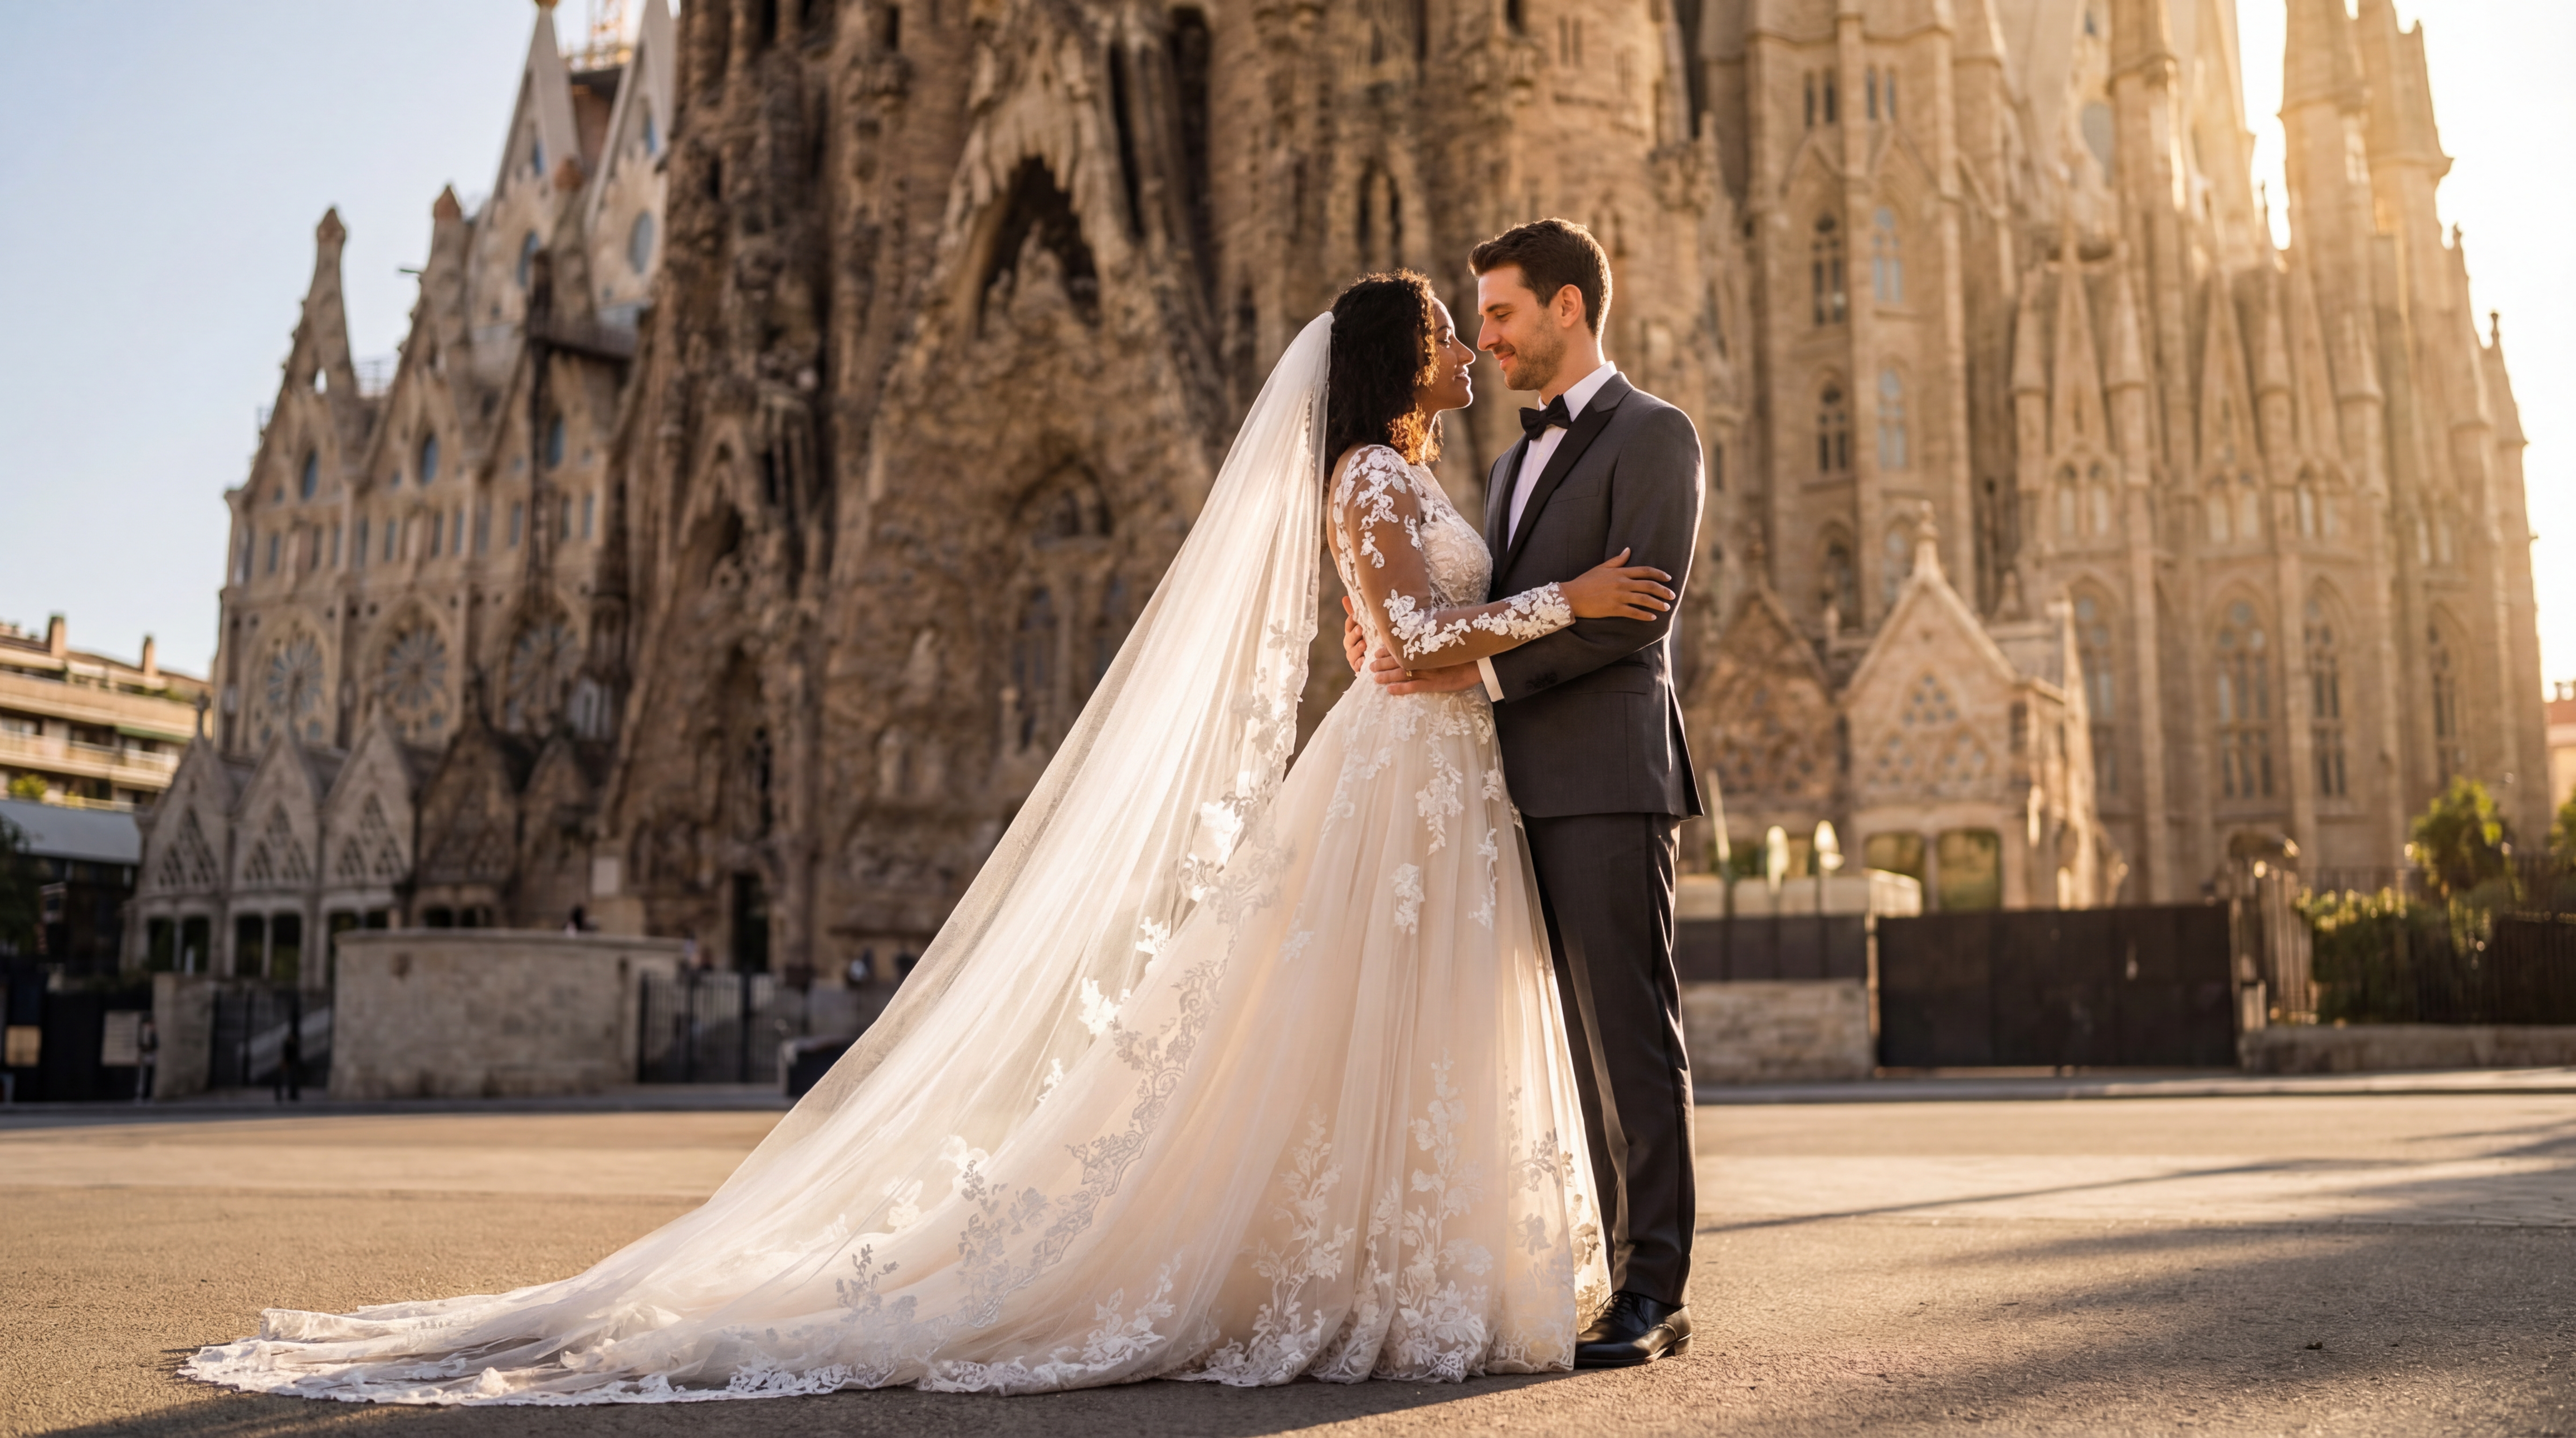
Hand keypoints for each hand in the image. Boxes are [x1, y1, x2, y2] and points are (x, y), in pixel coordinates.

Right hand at [1340, 596, 1366, 675]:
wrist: (1381, 657)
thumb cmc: (1374, 636)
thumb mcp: (1369, 624)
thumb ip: (1358, 612)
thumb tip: (1344, 597)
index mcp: (1352, 633)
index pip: (1348, 625)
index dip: (1350, 621)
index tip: (1354, 616)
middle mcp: (1351, 645)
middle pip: (1348, 639)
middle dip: (1353, 634)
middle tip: (1360, 629)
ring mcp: (1354, 657)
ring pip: (1351, 653)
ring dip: (1357, 649)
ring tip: (1364, 645)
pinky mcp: (1359, 667)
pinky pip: (1357, 666)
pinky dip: (1360, 664)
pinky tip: (1364, 661)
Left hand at [1369, 647, 1483, 694]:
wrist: (1480, 660)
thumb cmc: (1464, 649)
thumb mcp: (1446, 639)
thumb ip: (1433, 637)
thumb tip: (1424, 631)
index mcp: (1425, 646)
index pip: (1402, 647)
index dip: (1387, 650)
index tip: (1377, 651)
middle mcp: (1423, 658)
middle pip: (1398, 660)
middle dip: (1382, 663)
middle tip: (1370, 665)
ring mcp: (1428, 671)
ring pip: (1401, 673)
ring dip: (1387, 676)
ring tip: (1374, 678)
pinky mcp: (1434, 684)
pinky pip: (1413, 687)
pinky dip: (1400, 689)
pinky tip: (1389, 691)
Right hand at [1558, 547, 1673, 620]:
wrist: (1571, 596)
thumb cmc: (1585, 581)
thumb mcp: (1601, 567)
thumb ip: (1617, 560)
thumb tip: (1628, 550)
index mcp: (1620, 572)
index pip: (1645, 571)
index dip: (1659, 574)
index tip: (1668, 578)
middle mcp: (1622, 583)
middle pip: (1648, 585)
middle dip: (1663, 591)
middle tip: (1672, 596)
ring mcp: (1618, 596)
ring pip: (1643, 599)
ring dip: (1657, 603)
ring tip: (1666, 607)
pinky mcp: (1614, 609)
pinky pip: (1633, 612)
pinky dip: (1644, 615)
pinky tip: (1652, 617)